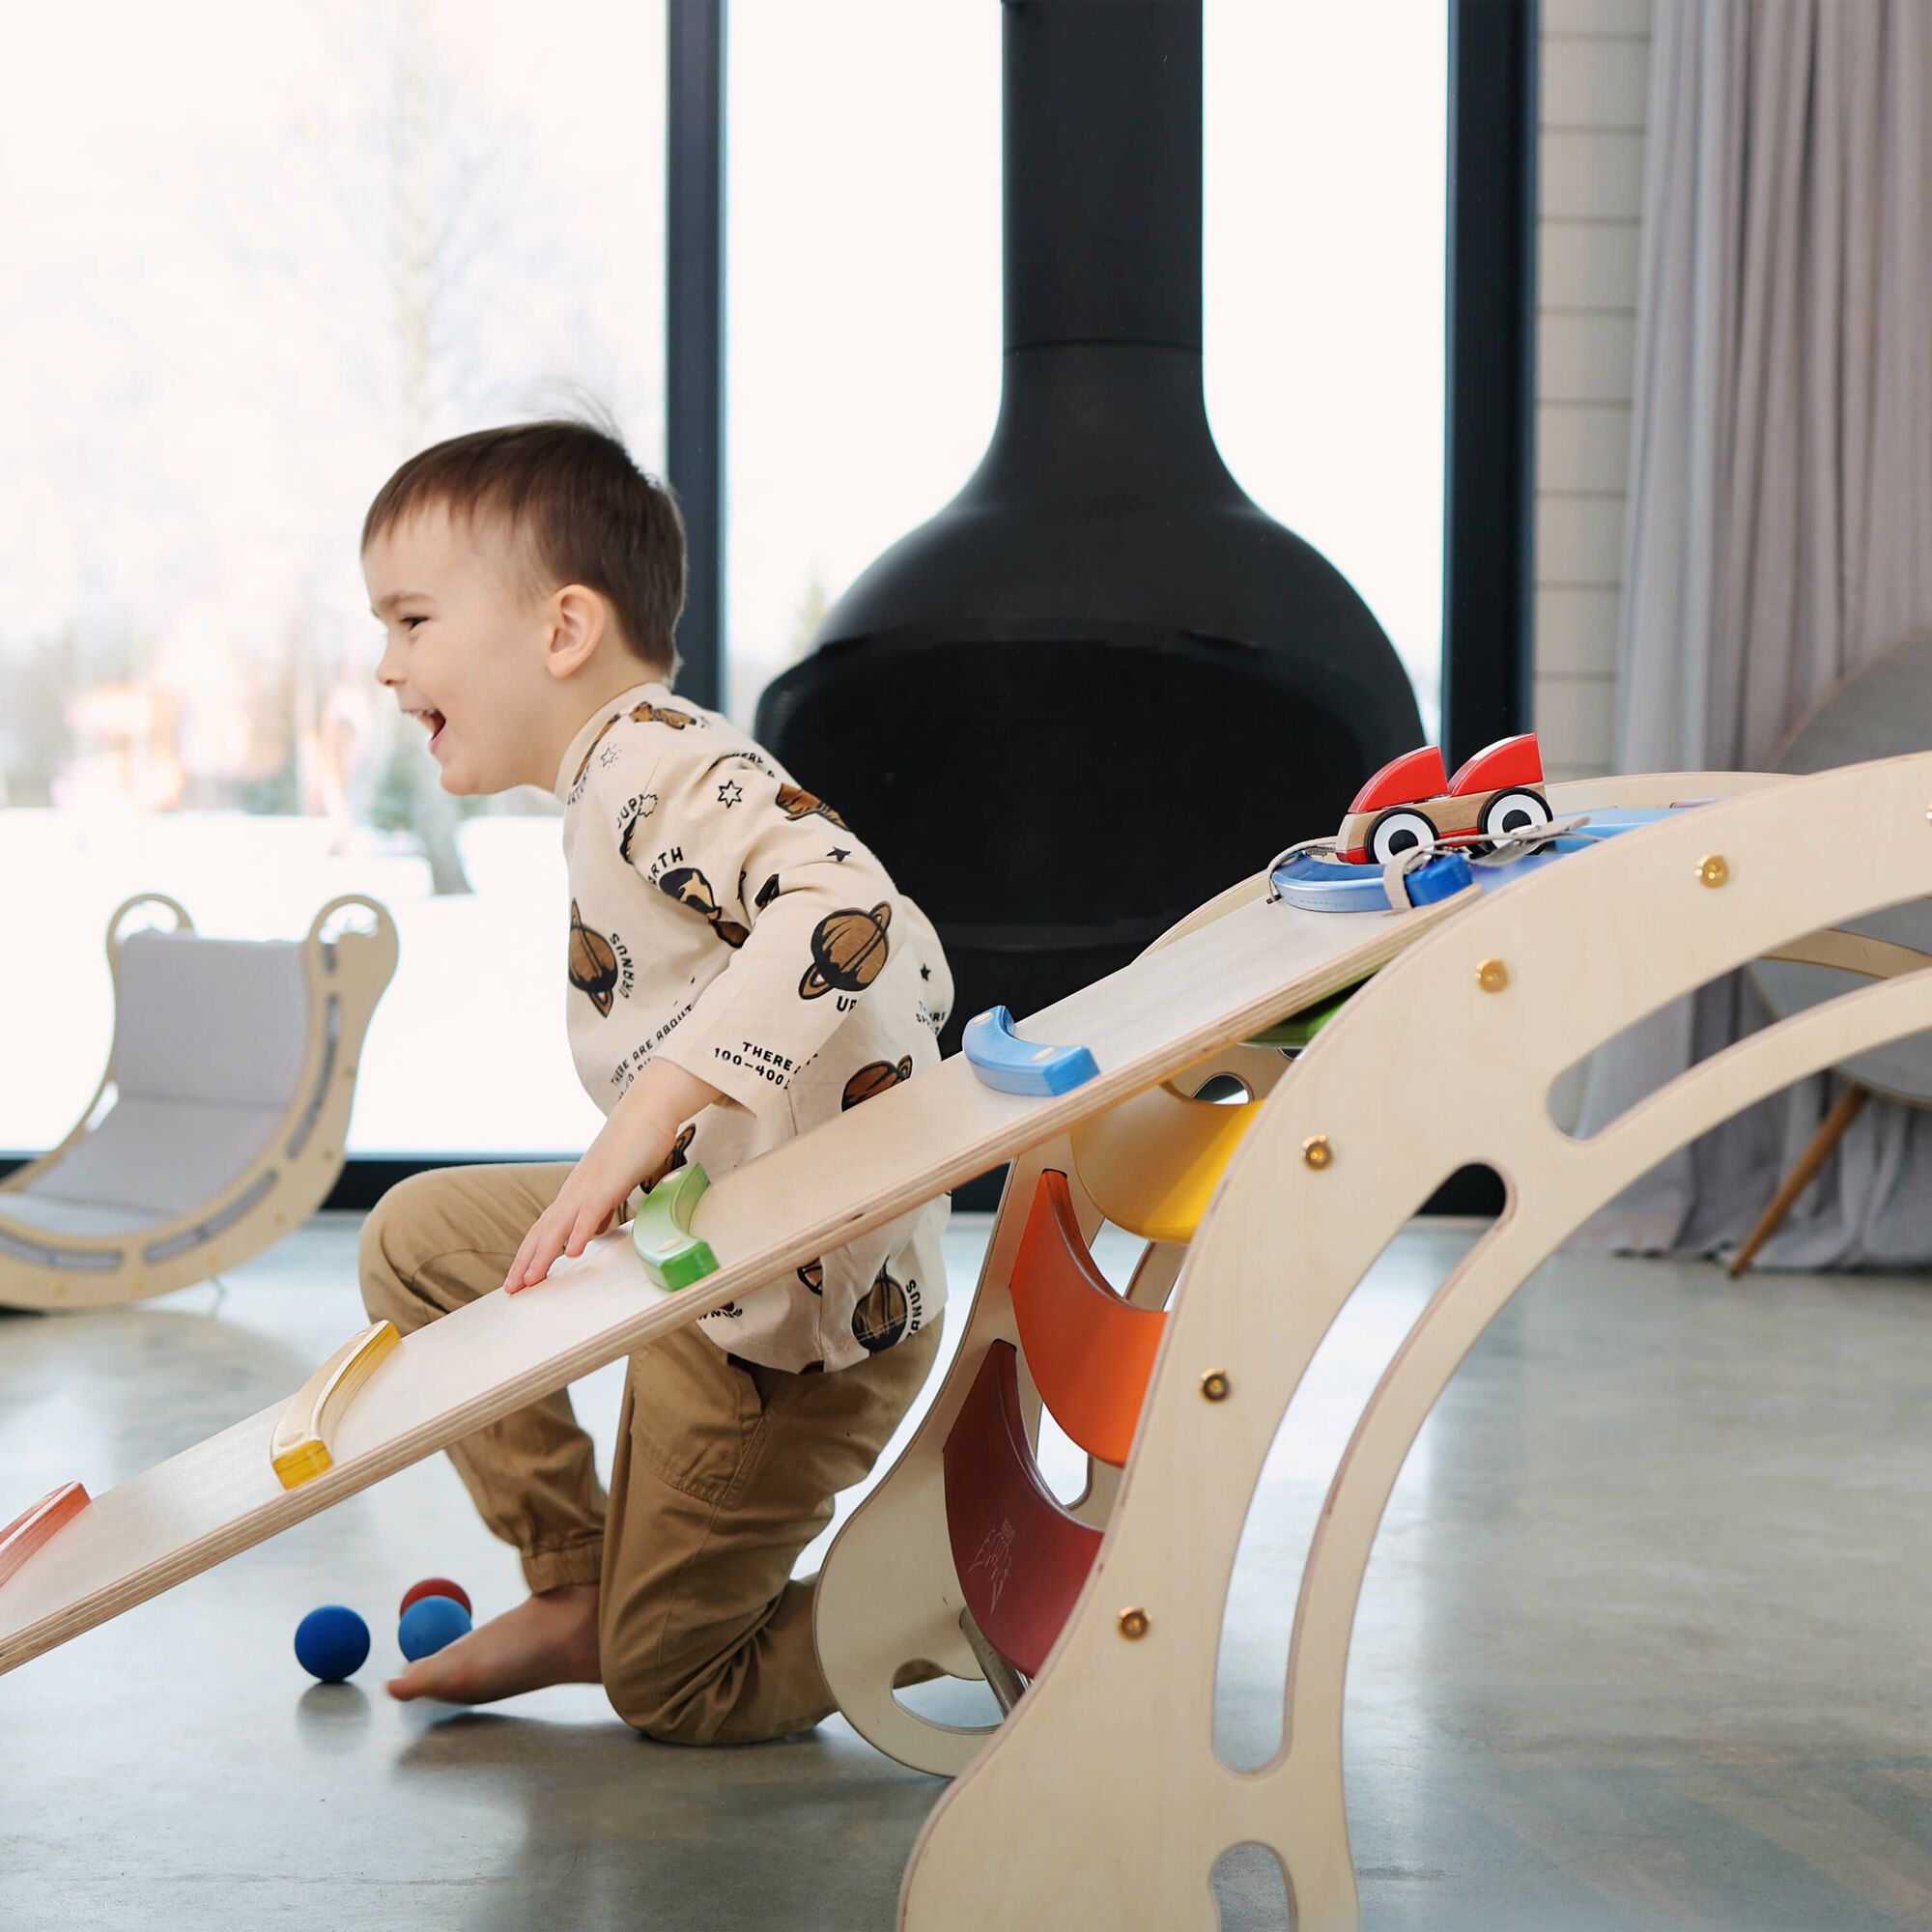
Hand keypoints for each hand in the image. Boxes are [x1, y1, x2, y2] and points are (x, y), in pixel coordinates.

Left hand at [502, 1058, 723, 1293]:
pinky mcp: (609, 1182)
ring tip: (531, 1280)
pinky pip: (591, 1212)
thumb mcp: (613, 1184)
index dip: (529, 1254)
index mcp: (575, 1193)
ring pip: (559, 1226)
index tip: (518, 1279)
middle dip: (525, 1262)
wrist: (646, 1110)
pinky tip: (572, 1253)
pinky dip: (579, 1233)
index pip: (544, 1229)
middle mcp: (575, 1191)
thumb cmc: (633, 1146)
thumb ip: (601, 1208)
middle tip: (512, 1290)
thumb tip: (594, 1230)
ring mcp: (590, 1187)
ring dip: (543, 1254)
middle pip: (542, 1231)